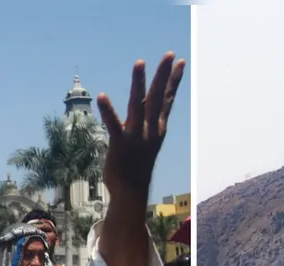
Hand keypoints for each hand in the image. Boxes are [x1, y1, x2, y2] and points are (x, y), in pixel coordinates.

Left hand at [97, 53, 185, 210]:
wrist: (131, 192)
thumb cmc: (136, 165)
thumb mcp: (145, 140)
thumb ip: (144, 122)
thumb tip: (145, 108)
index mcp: (157, 127)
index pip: (167, 99)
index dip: (173, 80)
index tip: (181, 61)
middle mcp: (150, 129)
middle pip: (158, 97)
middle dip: (164, 74)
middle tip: (170, 54)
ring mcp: (136, 136)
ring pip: (138, 105)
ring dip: (139, 83)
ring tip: (140, 62)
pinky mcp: (120, 144)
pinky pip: (114, 125)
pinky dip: (108, 111)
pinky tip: (102, 95)